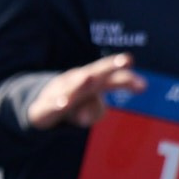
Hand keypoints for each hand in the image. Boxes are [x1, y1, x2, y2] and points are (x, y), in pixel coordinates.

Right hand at [27, 53, 144, 129]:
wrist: (36, 108)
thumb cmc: (70, 104)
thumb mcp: (85, 107)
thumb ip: (94, 110)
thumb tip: (86, 118)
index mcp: (89, 80)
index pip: (111, 77)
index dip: (126, 79)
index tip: (142, 86)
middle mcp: (74, 81)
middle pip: (94, 73)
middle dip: (108, 67)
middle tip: (125, 60)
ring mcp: (57, 92)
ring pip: (71, 87)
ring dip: (81, 82)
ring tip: (89, 78)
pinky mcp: (43, 107)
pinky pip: (51, 106)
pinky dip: (57, 103)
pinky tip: (63, 103)